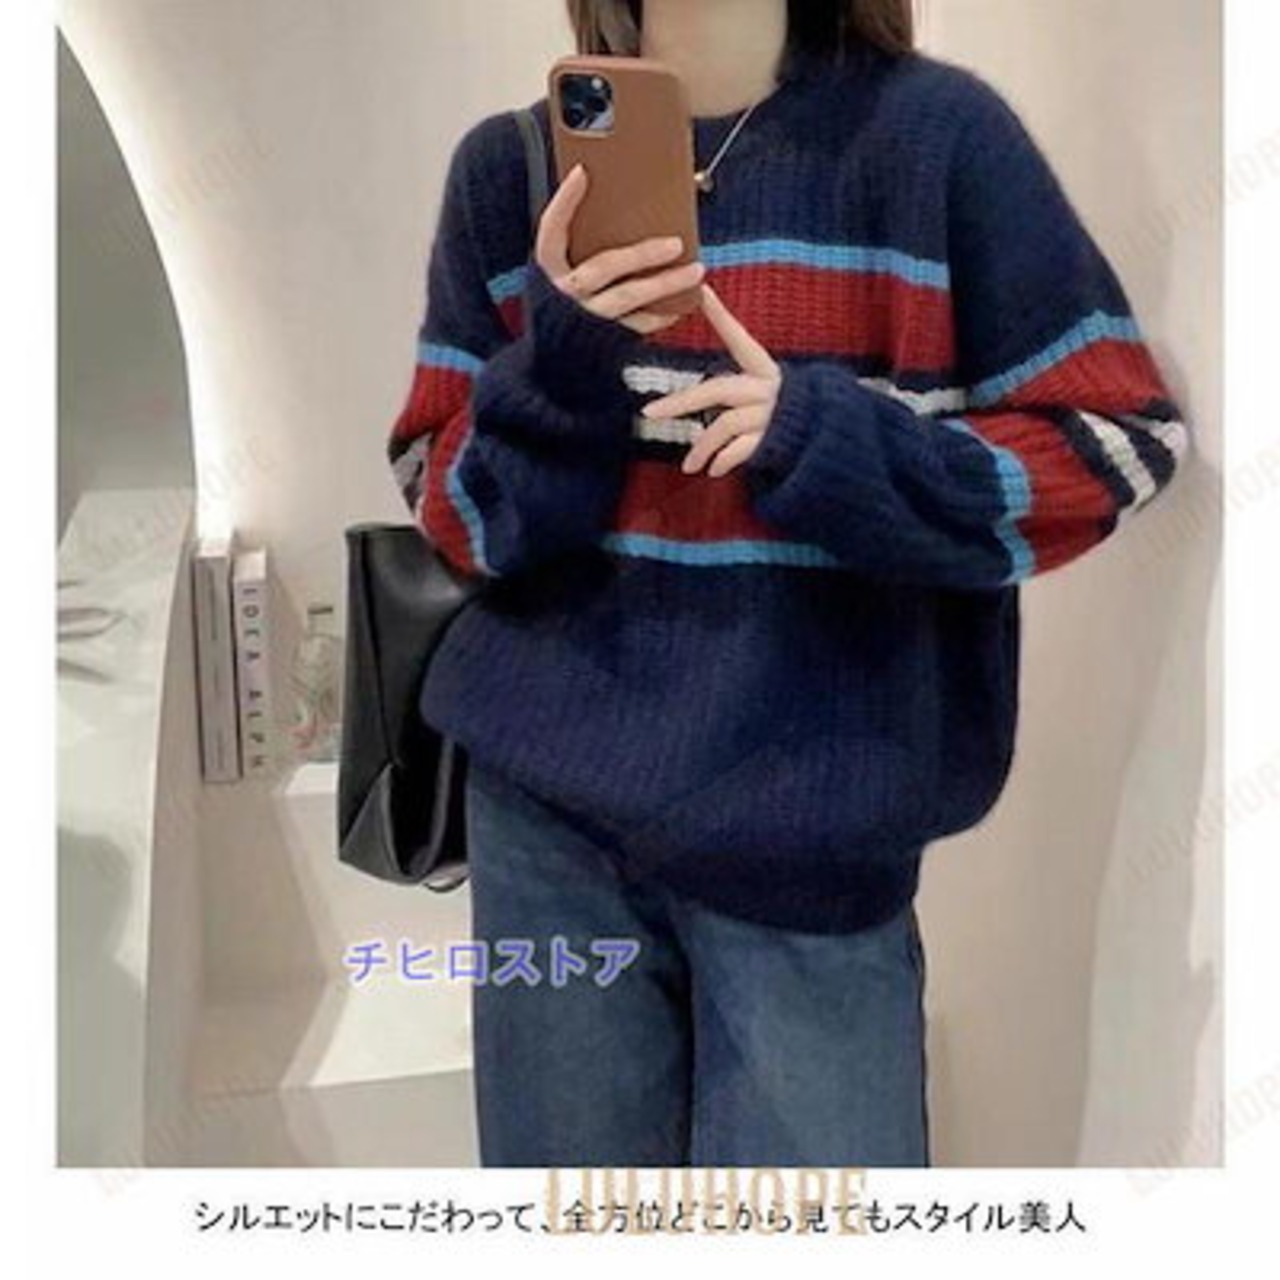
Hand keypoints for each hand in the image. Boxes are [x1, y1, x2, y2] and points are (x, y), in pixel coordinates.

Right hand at [534, 163, 706, 335]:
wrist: (555, 356)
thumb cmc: (565, 302)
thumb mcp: (564, 272)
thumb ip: (581, 244)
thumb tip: (613, 200)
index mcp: (548, 269)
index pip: (551, 230)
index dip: (564, 202)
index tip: (582, 172)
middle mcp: (564, 293)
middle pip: (604, 267)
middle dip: (642, 254)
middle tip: (676, 244)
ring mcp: (585, 317)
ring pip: (627, 297)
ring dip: (665, 284)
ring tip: (696, 271)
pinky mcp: (603, 340)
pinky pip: (637, 326)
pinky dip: (661, 315)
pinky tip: (682, 304)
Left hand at [639, 282, 781, 476]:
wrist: (823, 438)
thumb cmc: (782, 412)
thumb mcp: (759, 390)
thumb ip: (731, 387)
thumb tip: (698, 381)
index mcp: (763, 368)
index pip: (739, 338)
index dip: (721, 315)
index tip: (703, 291)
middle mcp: (767, 387)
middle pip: (716, 390)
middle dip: (679, 403)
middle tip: (650, 412)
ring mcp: (769, 414)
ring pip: (723, 425)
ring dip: (701, 448)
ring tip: (689, 467)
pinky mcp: (773, 440)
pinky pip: (740, 450)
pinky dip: (723, 461)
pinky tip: (713, 471)